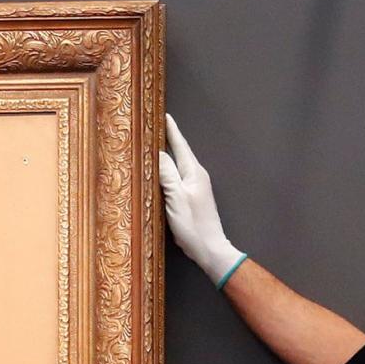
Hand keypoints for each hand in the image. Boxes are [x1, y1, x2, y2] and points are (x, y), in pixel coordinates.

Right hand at [158, 116, 245, 286]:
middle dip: (168, 138)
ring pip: (178, 164)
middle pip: (180, 152)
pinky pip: (178, 176)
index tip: (164, 115)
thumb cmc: (193, 225)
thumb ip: (167, 174)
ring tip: (154, 143)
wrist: (210, 248)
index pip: (180, 145)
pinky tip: (160, 171)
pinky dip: (168, 169)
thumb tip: (159, 153)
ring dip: (168, 153)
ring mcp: (196, 186)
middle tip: (154, 126)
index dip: (171, 130)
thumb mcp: (176, 198)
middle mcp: (197, 175)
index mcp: (194, 172)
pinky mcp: (192, 197)